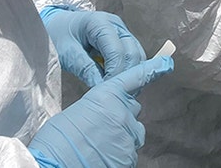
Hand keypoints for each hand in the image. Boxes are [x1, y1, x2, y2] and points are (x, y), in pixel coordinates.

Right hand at [29, 54, 173, 167]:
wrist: (54, 163)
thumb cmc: (57, 138)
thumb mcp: (78, 111)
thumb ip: (99, 106)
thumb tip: (106, 113)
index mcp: (107, 95)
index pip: (135, 77)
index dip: (152, 69)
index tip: (166, 62)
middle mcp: (122, 112)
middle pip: (132, 109)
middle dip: (122, 115)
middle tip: (102, 128)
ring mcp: (128, 135)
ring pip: (133, 132)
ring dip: (122, 136)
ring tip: (99, 146)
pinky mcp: (129, 156)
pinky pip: (130, 152)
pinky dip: (119, 154)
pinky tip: (102, 158)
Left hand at [40, 6, 145, 86]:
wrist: (57, 26)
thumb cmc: (58, 36)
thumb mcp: (66, 53)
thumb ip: (84, 68)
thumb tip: (101, 88)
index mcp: (100, 23)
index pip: (117, 52)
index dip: (115, 73)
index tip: (105, 90)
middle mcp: (116, 24)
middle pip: (132, 52)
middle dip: (125, 74)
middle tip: (113, 93)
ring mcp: (121, 31)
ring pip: (137, 55)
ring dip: (129, 73)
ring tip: (115, 89)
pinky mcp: (123, 39)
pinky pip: (133, 56)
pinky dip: (127, 70)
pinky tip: (116, 81)